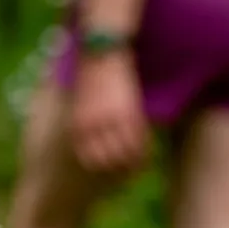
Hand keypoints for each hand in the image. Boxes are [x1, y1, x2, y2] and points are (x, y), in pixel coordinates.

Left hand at [70, 53, 149, 172]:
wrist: (100, 54)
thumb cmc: (89, 77)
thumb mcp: (79, 105)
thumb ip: (84, 123)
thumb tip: (90, 139)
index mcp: (79, 126)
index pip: (91, 160)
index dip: (103, 169)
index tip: (112, 173)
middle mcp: (94, 127)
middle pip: (109, 161)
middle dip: (120, 170)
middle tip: (130, 173)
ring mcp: (112, 120)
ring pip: (127, 153)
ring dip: (136, 161)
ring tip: (142, 164)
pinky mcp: (129, 111)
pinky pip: (139, 137)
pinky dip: (145, 146)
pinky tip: (149, 148)